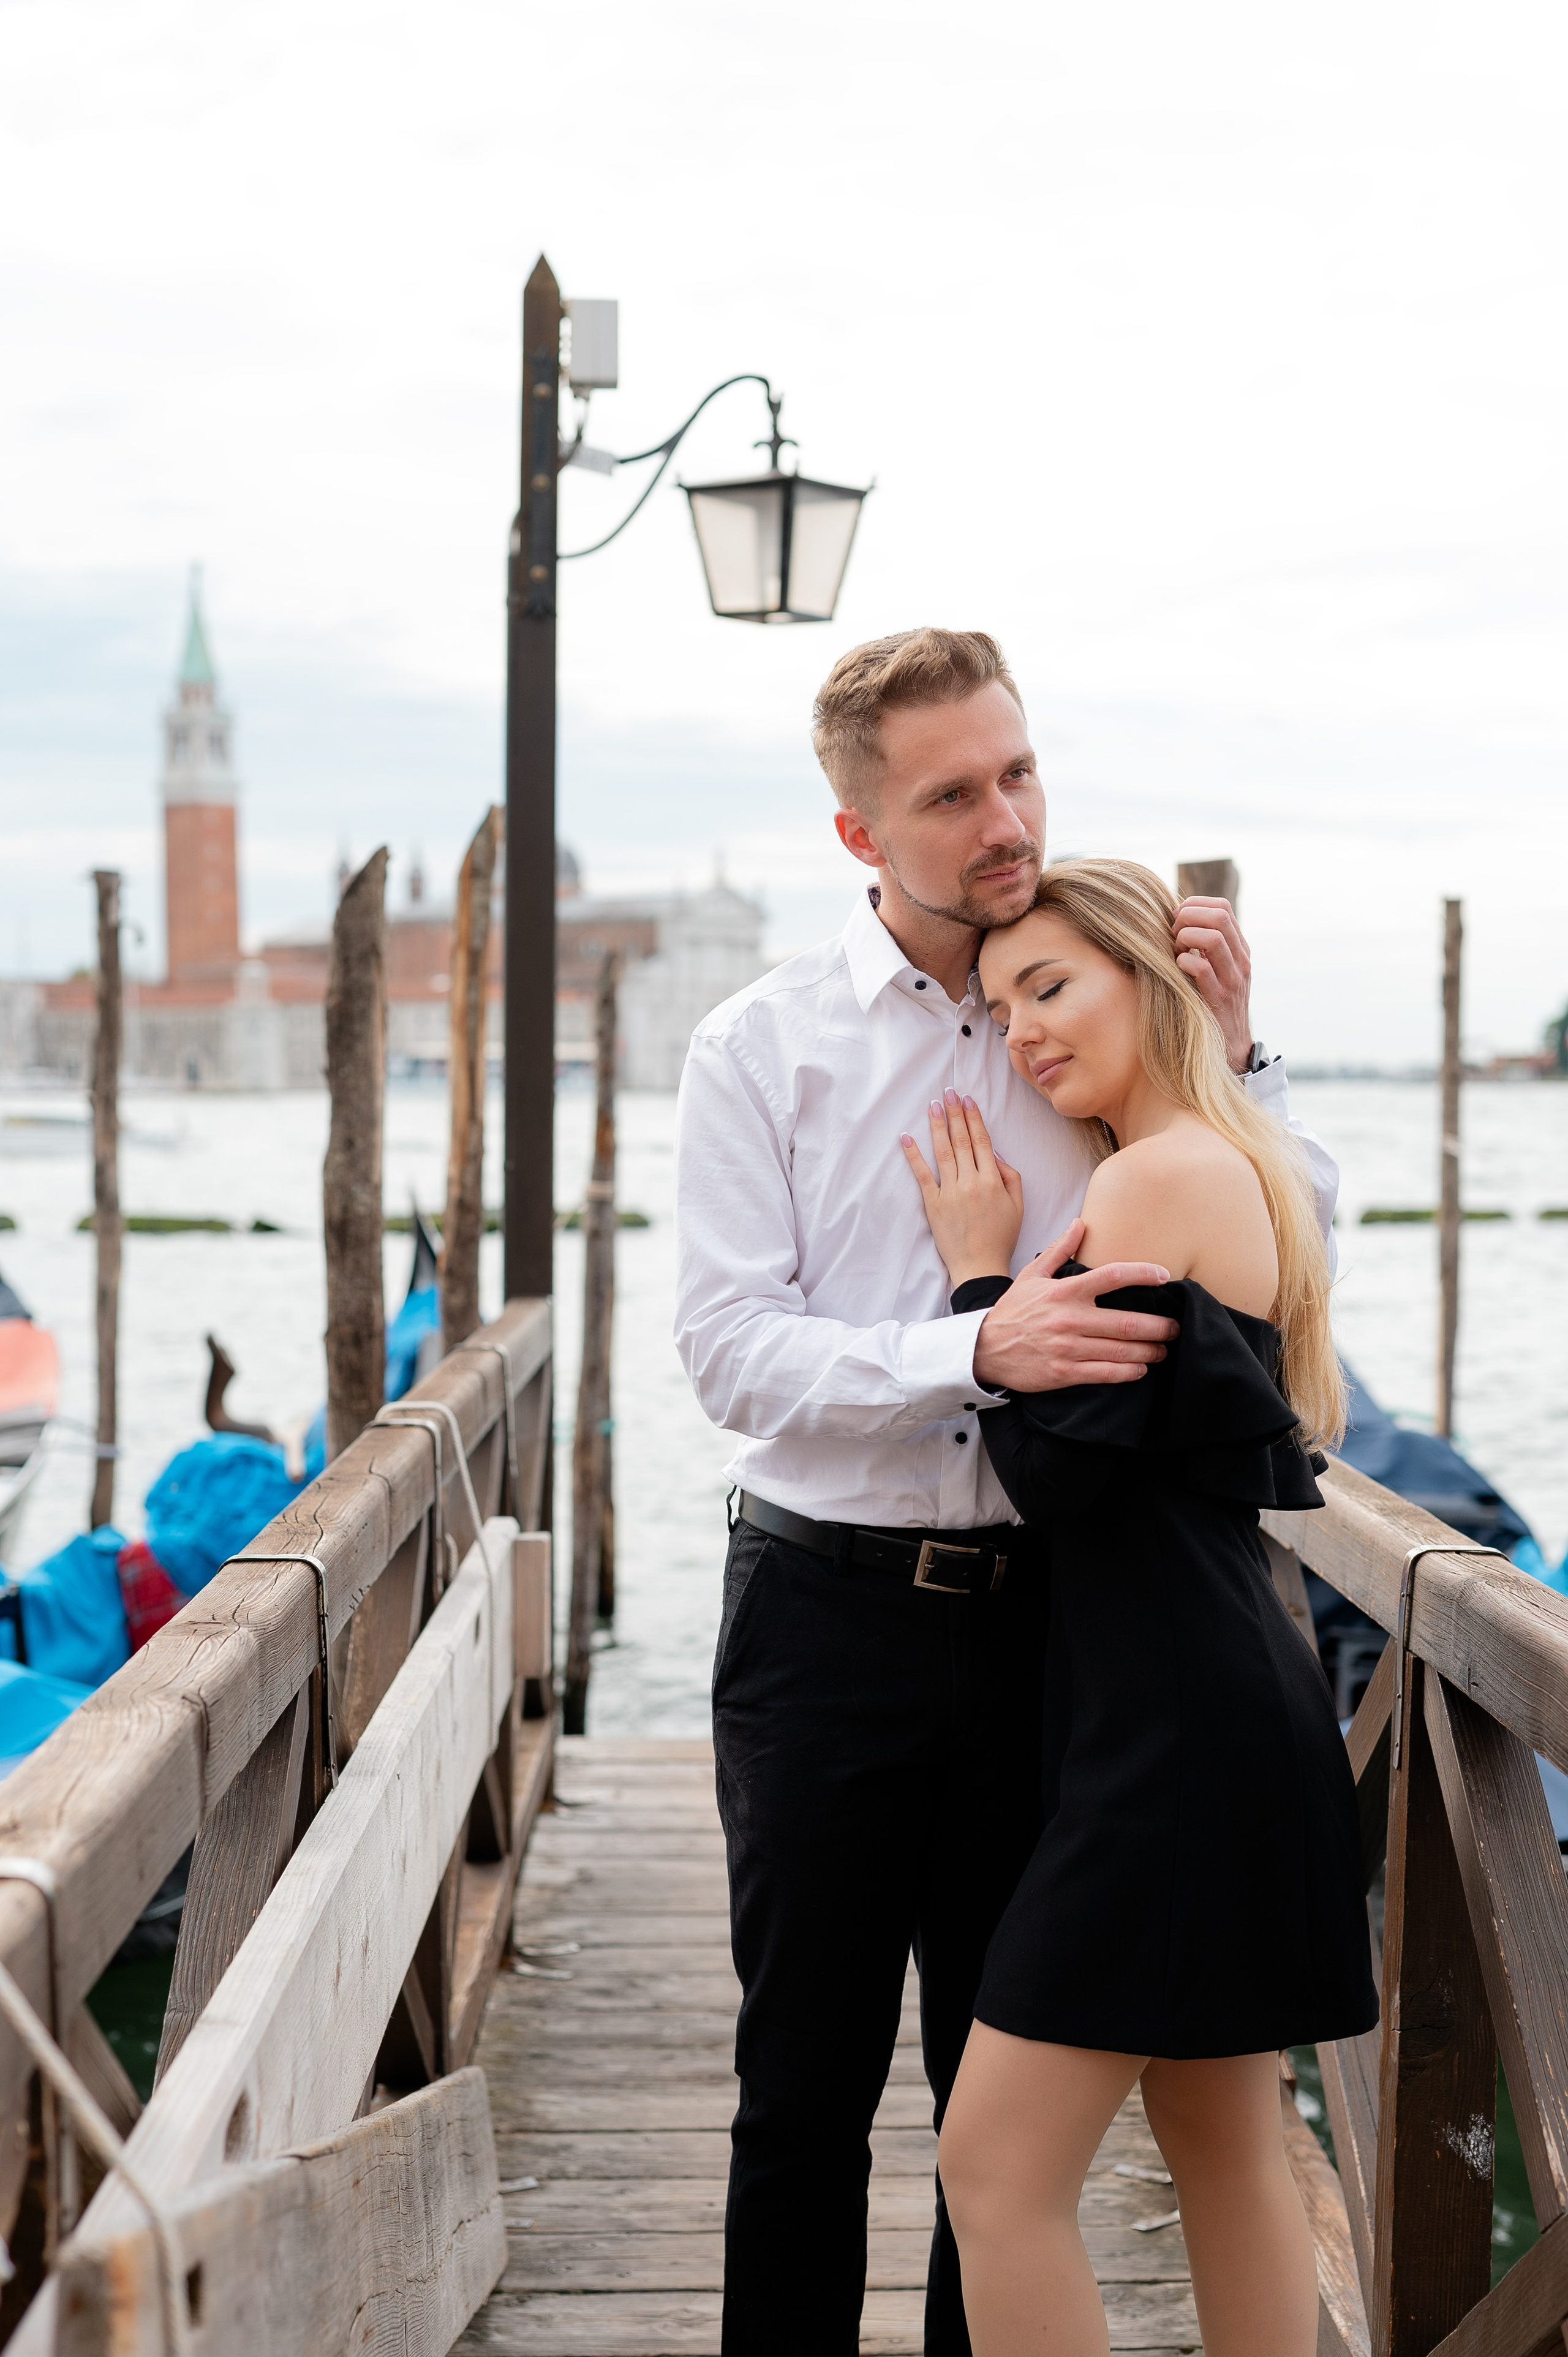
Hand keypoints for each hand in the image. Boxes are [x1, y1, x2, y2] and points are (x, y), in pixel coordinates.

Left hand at [901, 1092, 1023, 1286]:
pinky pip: (922, 1175)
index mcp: (993, 1181)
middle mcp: (971, 1183)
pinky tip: (907, 1137)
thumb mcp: (1018, 1205)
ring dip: (938, 1126)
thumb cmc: (1000, 1236)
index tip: (969, 1100)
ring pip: (943, 1152)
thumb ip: (1010, 1176)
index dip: (975, 1118)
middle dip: (955, 1114)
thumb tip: (995, 1152)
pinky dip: (914, 1155)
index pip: (983, 1141)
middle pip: (962, 1141)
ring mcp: (950, 1193)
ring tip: (934, 1105)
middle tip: (949, 1092)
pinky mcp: (933, 1205)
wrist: (979, 1267)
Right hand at [971, 1220, 1178, 1390]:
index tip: (1165, 1276)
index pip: (1112, 1277)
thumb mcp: (1031, 1275)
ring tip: (1163, 1349)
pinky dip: (1128, 1372)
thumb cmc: (1013, 1311)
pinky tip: (1141, 1369)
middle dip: (1158, 1326)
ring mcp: (1067, 1348)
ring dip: (1149, 1351)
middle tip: (1175, 1327)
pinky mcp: (1064, 1373)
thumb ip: (1059, 1249)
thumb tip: (1081, 1223)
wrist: (984, 1349)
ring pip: (1120, 1351)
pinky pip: (1105, 1373)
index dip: (1143, 1274)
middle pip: (1126, 1322)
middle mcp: (1069, 1319)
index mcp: (1065, 1292)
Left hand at [1173, 896, 1252, 1072]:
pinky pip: (1201, 968)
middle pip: (1219, 916)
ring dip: (1185, 938)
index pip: (1222, 907)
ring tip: (1176, 952)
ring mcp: (1232, 979)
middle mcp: (1240, 960)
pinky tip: (1177, 970)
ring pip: (1212, 938)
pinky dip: (1183, 962)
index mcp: (1239, 949)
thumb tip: (1175, 920)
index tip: (1176, 920)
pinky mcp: (1218, 999)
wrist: (1231, 1048)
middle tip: (1172, 934)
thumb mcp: (1217, 970)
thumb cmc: (1213, 1004)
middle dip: (1187, 917)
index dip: (1194, 906)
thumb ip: (1205, 947)